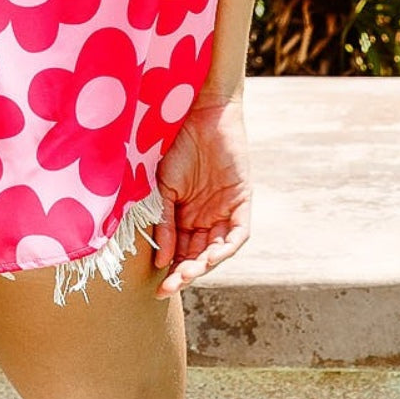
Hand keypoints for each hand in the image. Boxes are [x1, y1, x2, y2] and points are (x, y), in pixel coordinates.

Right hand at [151, 97, 251, 297]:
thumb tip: (161, 259)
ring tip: (187, 275)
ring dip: (203, 266)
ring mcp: (224, 210)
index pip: (179, 251)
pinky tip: (210, 257)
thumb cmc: (174, 142)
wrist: (199, 110)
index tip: (157, 286)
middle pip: (198, 256)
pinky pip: (237, 234)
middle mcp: (205, 217)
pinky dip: (225, 248)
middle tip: (170, 287)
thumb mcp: (162, 185)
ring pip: (217, 250)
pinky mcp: (242, 201)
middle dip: (184, 273)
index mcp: (184, 214)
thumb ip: (162, 219)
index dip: (170, 269)